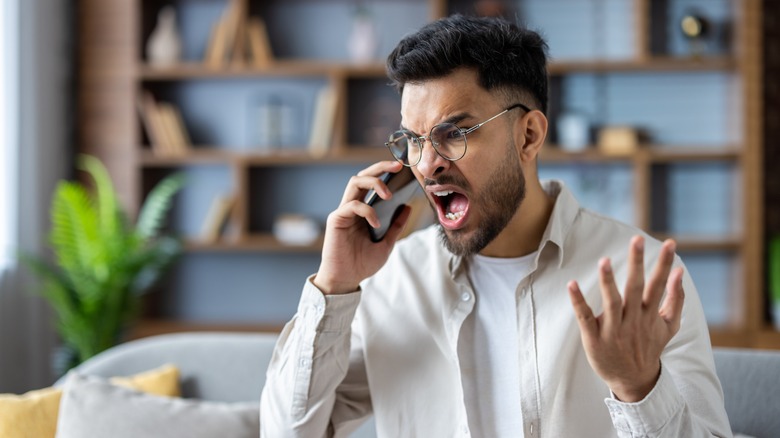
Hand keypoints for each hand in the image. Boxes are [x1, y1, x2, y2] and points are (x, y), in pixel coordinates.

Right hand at [313, 161, 411, 294]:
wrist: (346, 279)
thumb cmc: (362, 263)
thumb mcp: (387, 244)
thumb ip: (396, 226)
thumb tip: (407, 207)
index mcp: (362, 211)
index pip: (371, 184)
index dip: (384, 172)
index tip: (401, 167)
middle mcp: (351, 207)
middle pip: (362, 176)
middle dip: (379, 167)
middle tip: (397, 166)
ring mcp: (343, 212)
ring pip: (354, 182)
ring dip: (374, 183)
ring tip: (389, 195)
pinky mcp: (336, 219)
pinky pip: (352, 205)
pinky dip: (367, 211)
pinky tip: (376, 223)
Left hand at [567, 236, 684, 401]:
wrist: (634, 380)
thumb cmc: (649, 346)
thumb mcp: (669, 326)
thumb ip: (676, 299)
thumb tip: (680, 272)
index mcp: (649, 314)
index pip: (659, 284)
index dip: (665, 264)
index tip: (670, 243)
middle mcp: (633, 320)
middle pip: (635, 288)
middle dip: (637, 263)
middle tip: (637, 240)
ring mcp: (613, 329)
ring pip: (611, 302)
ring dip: (608, 281)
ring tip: (604, 260)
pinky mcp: (594, 338)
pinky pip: (585, 317)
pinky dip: (578, 301)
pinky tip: (571, 284)